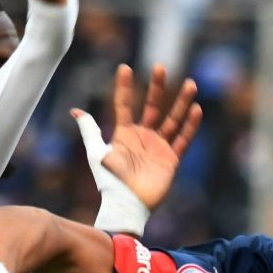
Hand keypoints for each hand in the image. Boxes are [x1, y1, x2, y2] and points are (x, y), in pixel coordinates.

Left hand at [76, 63, 201, 211]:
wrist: (127, 204)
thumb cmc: (109, 181)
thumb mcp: (97, 152)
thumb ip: (90, 130)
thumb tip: (76, 111)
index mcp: (125, 133)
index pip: (125, 105)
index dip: (124, 87)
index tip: (124, 67)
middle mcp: (144, 137)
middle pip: (153, 106)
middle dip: (157, 87)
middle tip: (160, 67)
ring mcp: (159, 147)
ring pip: (173, 119)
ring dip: (181, 102)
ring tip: (191, 83)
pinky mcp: (172, 159)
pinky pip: (183, 139)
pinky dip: (190, 125)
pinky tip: (196, 109)